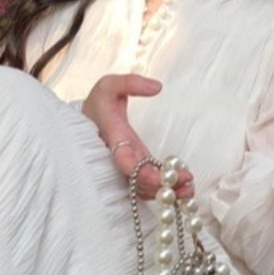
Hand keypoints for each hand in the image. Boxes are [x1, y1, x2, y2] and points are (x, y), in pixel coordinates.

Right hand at [82, 73, 194, 200]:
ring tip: (189, 189)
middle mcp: (118, 157)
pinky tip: (182, 188)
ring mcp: (126, 166)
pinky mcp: (134, 170)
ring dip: (166, 191)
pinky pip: (146, 186)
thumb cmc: (98, 104)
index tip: (157, 177)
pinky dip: (163, 189)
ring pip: (143, 187)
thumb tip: (157, 87)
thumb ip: (131, 83)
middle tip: (185, 183)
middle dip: (161, 184)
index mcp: (113, 137)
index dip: (139, 171)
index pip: (123, 159)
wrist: (84, 123)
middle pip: (137, 179)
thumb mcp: (108, 85)